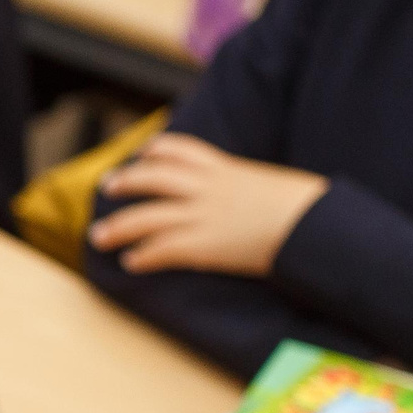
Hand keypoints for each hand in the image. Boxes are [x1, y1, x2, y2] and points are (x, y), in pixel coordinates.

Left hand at [88, 135, 329, 277]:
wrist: (314, 224)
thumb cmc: (305, 208)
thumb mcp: (271, 184)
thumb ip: (250, 186)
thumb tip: (250, 195)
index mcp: (226, 169)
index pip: (183, 149)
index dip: (158, 149)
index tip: (143, 152)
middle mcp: (208, 188)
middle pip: (153, 178)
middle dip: (126, 182)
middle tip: (107, 188)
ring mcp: (202, 216)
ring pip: (146, 217)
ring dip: (118, 227)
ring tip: (99, 237)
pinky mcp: (203, 245)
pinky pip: (161, 249)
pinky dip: (142, 256)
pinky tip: (131, 263)